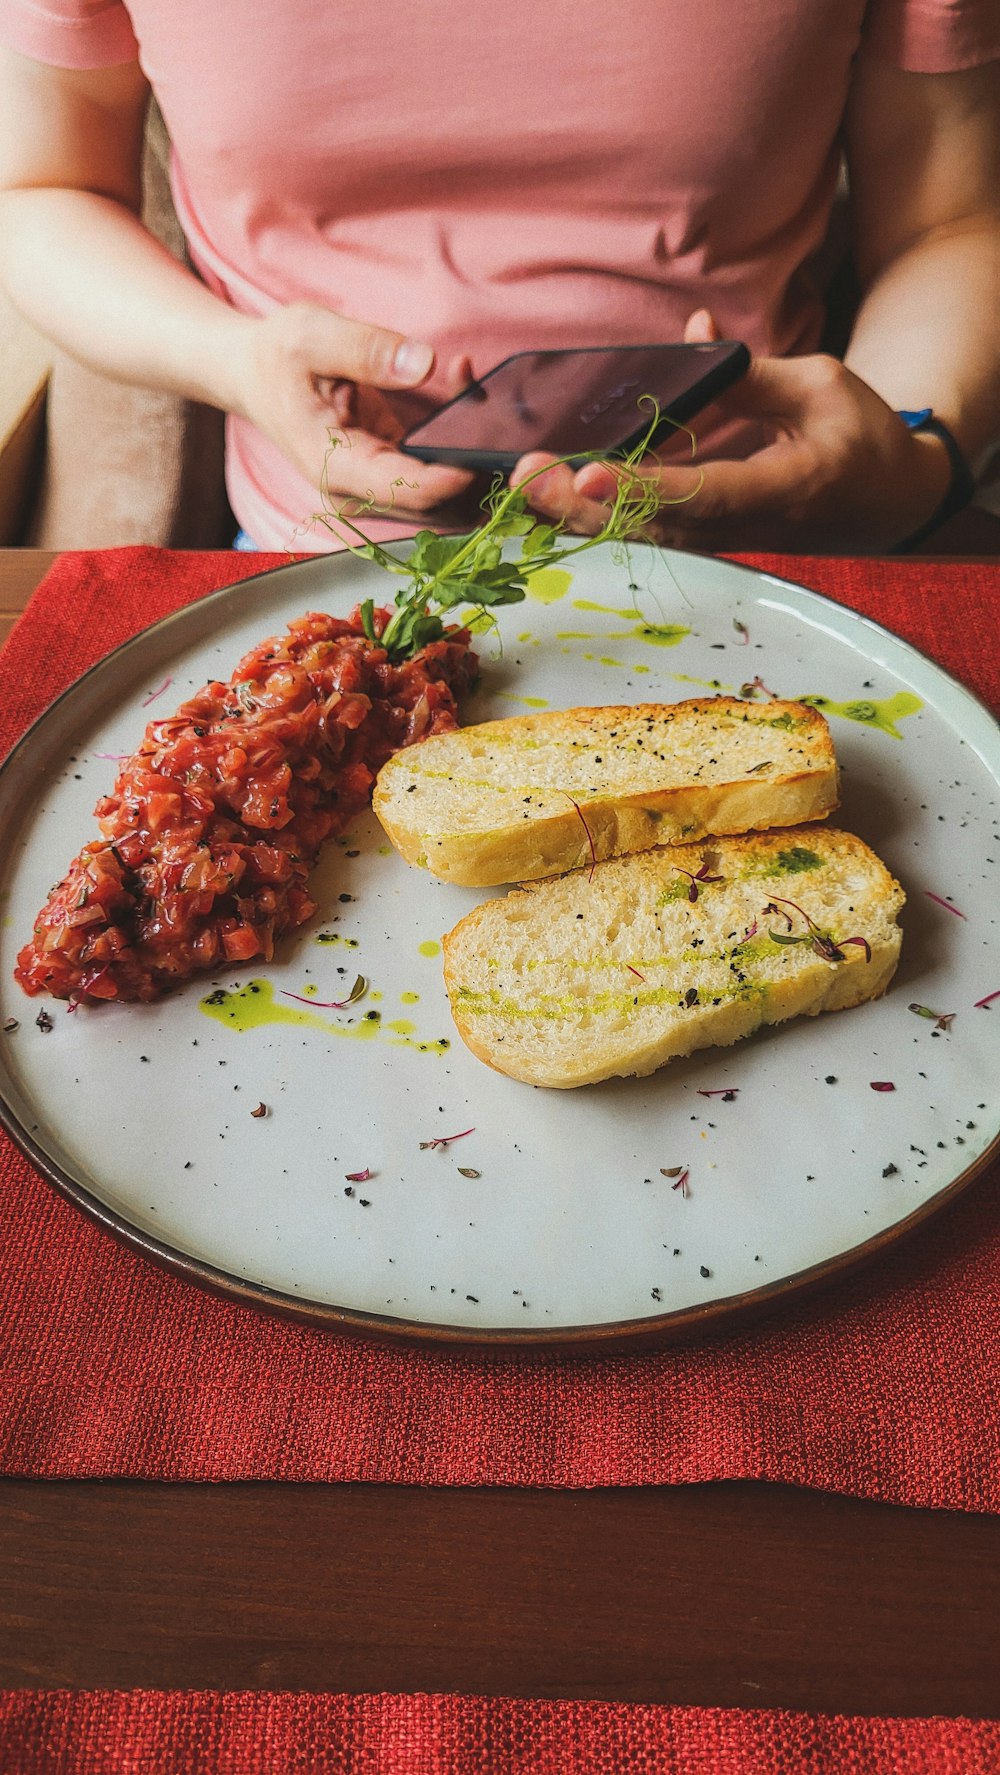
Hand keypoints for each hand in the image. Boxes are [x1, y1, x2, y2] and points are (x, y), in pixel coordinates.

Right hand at [230, 301, 474, 514]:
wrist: (253, 375)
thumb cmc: (274, 357)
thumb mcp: (309, 335)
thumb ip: (365, 349)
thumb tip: (423, 364)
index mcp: (335, 469)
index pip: (407, 490)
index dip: (453, 474)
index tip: (488, 444)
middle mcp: (359, 491)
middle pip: (436, 503)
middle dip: (472, 460)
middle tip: (492, 405)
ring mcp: (376, 487)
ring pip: (445, 491)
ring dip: (471, 448)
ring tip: (473, 385)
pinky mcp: (392, 473)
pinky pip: (438, 470)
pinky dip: (459, 438)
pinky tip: (463, 389)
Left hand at [510, 309, 952, 552]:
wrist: (889, 503)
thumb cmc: (863, 439)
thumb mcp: (821, 386)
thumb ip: (750, 371)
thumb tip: (692, 333)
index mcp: (781, 489)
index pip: (698, 492)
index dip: (639, 487)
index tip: (586, 478)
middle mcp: (741, 526)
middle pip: (648, 522)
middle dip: (580, 505)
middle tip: (524, 477)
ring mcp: (719, 539)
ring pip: (634, 532)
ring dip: (572, 513)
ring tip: (518, 483)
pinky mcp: (703, 535)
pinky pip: (641, 526)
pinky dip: (591, 512)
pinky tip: (545, 491)